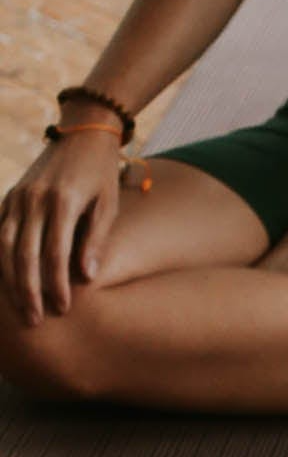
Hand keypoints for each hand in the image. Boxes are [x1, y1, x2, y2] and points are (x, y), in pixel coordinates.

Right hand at [0, 131, 122, 325]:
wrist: (81, 136)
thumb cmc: (101, 176)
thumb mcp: (108, 206)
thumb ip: (96, 239)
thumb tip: (87, 277)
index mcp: (61, 202)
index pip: (55, 253)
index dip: (57, 283)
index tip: (63, 309)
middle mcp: (33, 199)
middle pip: (23, 253)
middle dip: (28, 290)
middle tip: (35, 321)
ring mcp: (17, 197)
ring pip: (4, 245)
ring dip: (10, 280)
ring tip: (21, 309)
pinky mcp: (10, 197)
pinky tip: (4, 281)